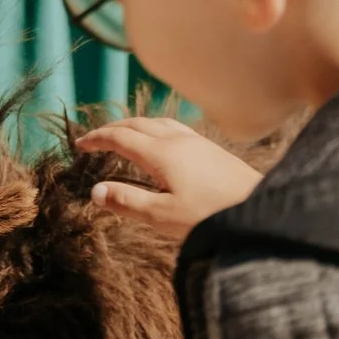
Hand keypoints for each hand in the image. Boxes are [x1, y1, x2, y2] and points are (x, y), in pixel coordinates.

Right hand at [75, 118, 261, 242]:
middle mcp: (177, 139)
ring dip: (133, 125)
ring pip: (156, 122)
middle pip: (136, 124)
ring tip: (121, 136)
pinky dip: (153, 128)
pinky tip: (159, 140)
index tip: (79, 146)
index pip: (120, 137)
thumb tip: (95, 191)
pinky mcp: (209, 147)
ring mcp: (195, 141)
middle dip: (111, 129)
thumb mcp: (163, 216)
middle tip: (94, 140)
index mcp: (161, 153)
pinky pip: (172, 127)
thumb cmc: (210, 215)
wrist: (258, 207)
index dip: (97, 139)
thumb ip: (127, 201)